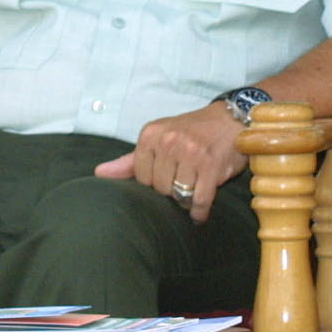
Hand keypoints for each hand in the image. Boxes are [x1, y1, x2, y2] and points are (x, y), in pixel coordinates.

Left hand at [92, 103, 244, 223]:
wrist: (232, 120)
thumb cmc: (194, 131)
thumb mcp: (159, 138)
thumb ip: (130, 160)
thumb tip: (99, 173)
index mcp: (150, 135)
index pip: (141, 178)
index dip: (155, 183)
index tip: (168, 175)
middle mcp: (168, 142)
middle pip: (159, 189)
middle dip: (172, 191)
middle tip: (185, 180)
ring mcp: (189, 153)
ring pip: (179, 195)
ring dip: (187, 199)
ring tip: (195, 187)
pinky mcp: (210, 166)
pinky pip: (199, 201)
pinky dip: (199, 211)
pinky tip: (200, 210)